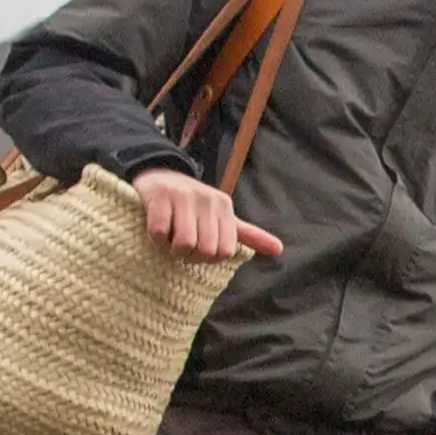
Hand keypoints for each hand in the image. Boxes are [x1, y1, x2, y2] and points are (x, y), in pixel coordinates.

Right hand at [127, 169, 285, 262]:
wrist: (158, 176)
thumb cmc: (192, 205)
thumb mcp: (222, 217)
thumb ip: (248, 234)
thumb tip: (279, 249)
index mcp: (225, 206)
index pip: (224, 251)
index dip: (208, 258)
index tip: (198, 249)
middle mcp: (207, 199)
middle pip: (205, 250)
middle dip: (189, 256)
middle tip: (181, 246)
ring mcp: (182, 196)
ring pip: (184, 244)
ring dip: (172, 250)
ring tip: (169, 241)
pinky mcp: (160, 196)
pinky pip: (160, 233)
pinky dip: (156, 239)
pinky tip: (156, 231)